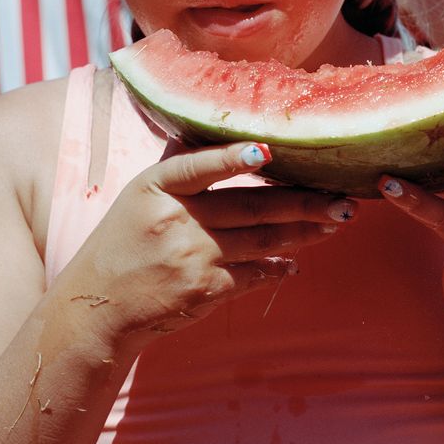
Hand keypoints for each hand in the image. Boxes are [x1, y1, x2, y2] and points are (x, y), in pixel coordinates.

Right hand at [70, 141, 355, 353]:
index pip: (198, 166)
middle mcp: (176, 220)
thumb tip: (226, 136)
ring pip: (263, 240)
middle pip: (252, 205)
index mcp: (157, 187)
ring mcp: (192, 258)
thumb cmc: (123, 241)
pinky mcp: (205, 290)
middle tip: (343, 198)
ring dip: (305, 232)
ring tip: (336, 221)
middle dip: (305, 202)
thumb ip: (182, 167)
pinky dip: (278, 267)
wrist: (99, 306)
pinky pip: (254, 274)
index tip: (266, 151)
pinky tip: (296, 261)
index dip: (232, 158)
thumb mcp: (141, 195)